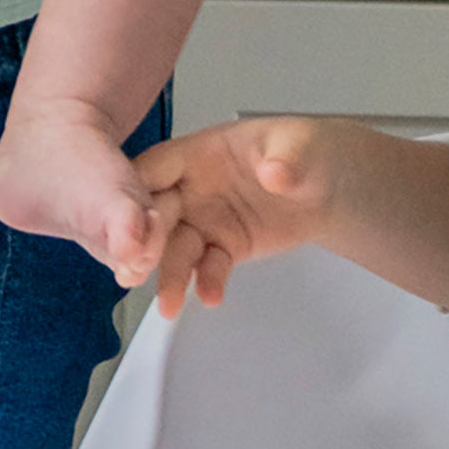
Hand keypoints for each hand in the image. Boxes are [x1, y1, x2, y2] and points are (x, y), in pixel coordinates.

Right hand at [136, 116, 336, 314]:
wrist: (324, 186)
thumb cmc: (302, 151)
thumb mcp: (297, 146)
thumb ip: (284, 160)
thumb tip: (274, 173)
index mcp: (198, 153)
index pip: (154, 168)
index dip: (134, 192)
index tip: (124, 220)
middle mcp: (193, 187)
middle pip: (157, 213)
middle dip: (143, 242)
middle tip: (136, 269)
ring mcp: (206, 218)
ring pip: (177, 247)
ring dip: (170, 274)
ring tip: (170, 302)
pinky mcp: (225, 246)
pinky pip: (209, 266)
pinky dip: (207, 281)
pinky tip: (210, 295)